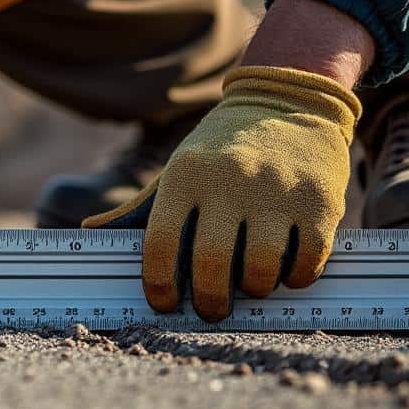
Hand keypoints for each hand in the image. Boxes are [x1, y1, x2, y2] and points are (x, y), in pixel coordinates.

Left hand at [83, 66, 360, 320]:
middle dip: (209, 302)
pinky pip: (307, 262)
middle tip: (211, 309)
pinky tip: (284, 271)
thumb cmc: (222, 149)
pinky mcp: (320, 202)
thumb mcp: (177, 168)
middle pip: (212, 266)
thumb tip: (88, 233)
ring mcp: (278, 193)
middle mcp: (231, 183)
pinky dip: (294, 279)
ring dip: (253, 291)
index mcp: (186, 177)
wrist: (289, 99)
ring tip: (250, 285)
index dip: (158, 285)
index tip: (163, 303)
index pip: (161, 245)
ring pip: (262, 272)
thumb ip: (137, 207)